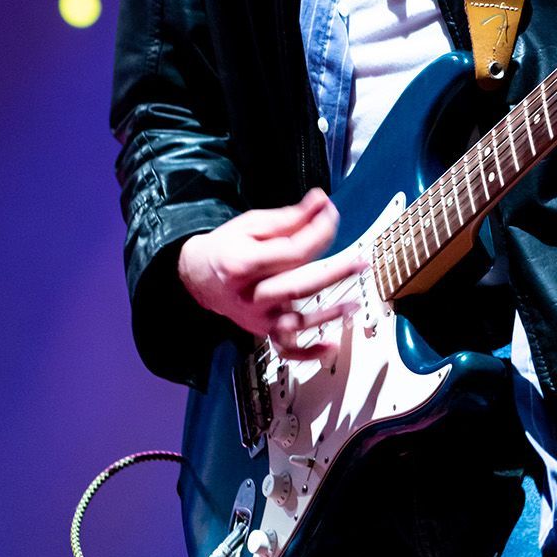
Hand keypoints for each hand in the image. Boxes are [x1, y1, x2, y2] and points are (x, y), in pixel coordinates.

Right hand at [177, 188, 363, 358]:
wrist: (197, 276)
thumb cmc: (226, 247)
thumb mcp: (251, 225)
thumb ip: (289, 218)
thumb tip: (320, 203)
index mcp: (243, 263)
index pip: (291, 251)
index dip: (317, 232)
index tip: (332, 216)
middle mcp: (250, 294)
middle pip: (297, 286)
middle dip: (332, 274)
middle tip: (359, 264)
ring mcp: (256, 317)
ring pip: (296, 321)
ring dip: (328, 315)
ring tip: (354, 305)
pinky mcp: (262, 331)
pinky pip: (286, 349)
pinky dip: (308, 353)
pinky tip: (330, 346)